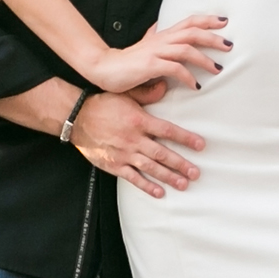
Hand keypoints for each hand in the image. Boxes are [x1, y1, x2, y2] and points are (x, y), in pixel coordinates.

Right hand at [72, 91, 205, 198]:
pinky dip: (147, 186)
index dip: (186, 139)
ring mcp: (124, 154)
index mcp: (139, 121)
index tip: (200, 146)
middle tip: (196, 173)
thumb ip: (148, 93)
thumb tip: (166, 85)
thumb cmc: (103, 105)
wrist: (77, 118)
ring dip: (168, 177)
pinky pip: (133, 178)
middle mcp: (134, 139)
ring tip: (183, 184)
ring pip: (151, 168)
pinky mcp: (115, 165)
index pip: (168, 131)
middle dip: (181, 164)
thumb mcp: (127, 95)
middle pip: (162, 154)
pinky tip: (159, 193)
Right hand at [85, 15, 229, 93]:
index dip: (207, 19)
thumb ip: (154, 38)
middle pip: (192, 32)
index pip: (188, 22)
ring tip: (217, 69)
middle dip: (213, 37)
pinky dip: (187, 76)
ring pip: (186, 49)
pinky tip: (195, 85)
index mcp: (162, 35)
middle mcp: (161, 40)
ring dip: (204, 59)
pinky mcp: (150, 65)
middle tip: (229, 45)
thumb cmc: (126, 61)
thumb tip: (158, 28)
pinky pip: (174, 68)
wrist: (103, 68)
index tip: (224, 21)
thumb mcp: (144, 46)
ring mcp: (155, 52)